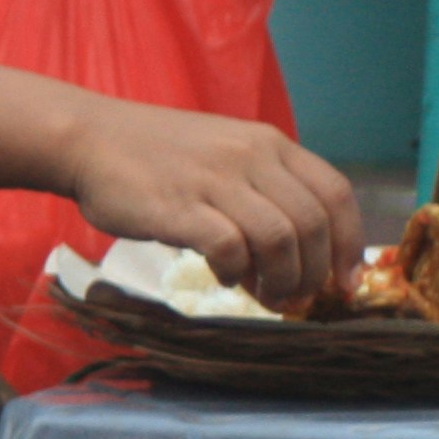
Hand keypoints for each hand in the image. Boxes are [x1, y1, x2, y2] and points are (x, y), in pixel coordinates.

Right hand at [59, 97, 358, 306]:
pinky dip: (236, 270)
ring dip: (281, 278)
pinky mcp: (179, 206)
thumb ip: (263, 185)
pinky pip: (229, 246)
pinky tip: (225, 276)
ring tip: (266, 296)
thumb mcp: (224, 153)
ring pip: (278, 238)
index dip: (349, 243)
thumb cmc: (156, 156)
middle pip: (311, 223)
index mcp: (269, 144)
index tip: (344, 281)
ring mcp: (214, 180)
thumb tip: (298, 246)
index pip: (335, 194)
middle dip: (313, 272)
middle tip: (297, 298)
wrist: (88, 139)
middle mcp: (250, 157)